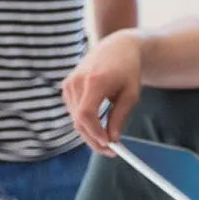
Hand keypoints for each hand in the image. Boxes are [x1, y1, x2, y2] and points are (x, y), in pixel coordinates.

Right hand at [62, 30, 145, 150]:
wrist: (116, 48)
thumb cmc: (127, 70)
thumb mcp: (131, 94)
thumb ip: (120, 117)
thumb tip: (113, 139)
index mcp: (94, 81)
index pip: (86, 114)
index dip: (95, 132)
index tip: (108, 145)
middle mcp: (77, 82)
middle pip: (79, 120)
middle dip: (94, 139)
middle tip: (110, 151)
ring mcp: (69, 84)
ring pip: (76, 119)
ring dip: (91, 132)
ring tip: (109, 138)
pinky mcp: (67, 87)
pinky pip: (75, 112)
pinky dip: (86, 122)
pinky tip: (100, 122)